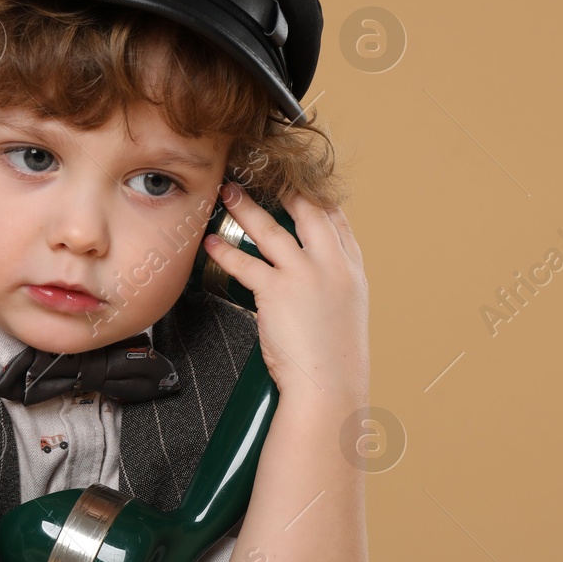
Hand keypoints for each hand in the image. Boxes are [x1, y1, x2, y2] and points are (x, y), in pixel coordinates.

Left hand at [200, 181, 368, 411]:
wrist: (330, 388)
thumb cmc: (335, 362)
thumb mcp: (346, 314)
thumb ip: (331, 288)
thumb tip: (310, 281)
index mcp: (352, 271)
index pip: (337, 221)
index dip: (316, 198)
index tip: (300, 184)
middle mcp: (332, 266)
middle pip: (307, 211)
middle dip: (284, 188)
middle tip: (263, 173)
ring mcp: (306, 276)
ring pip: (270, 230)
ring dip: (245, 208)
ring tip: (228, 193)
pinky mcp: (277, 292)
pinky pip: (244, 263)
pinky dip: (224, 251)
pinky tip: (210, 243)